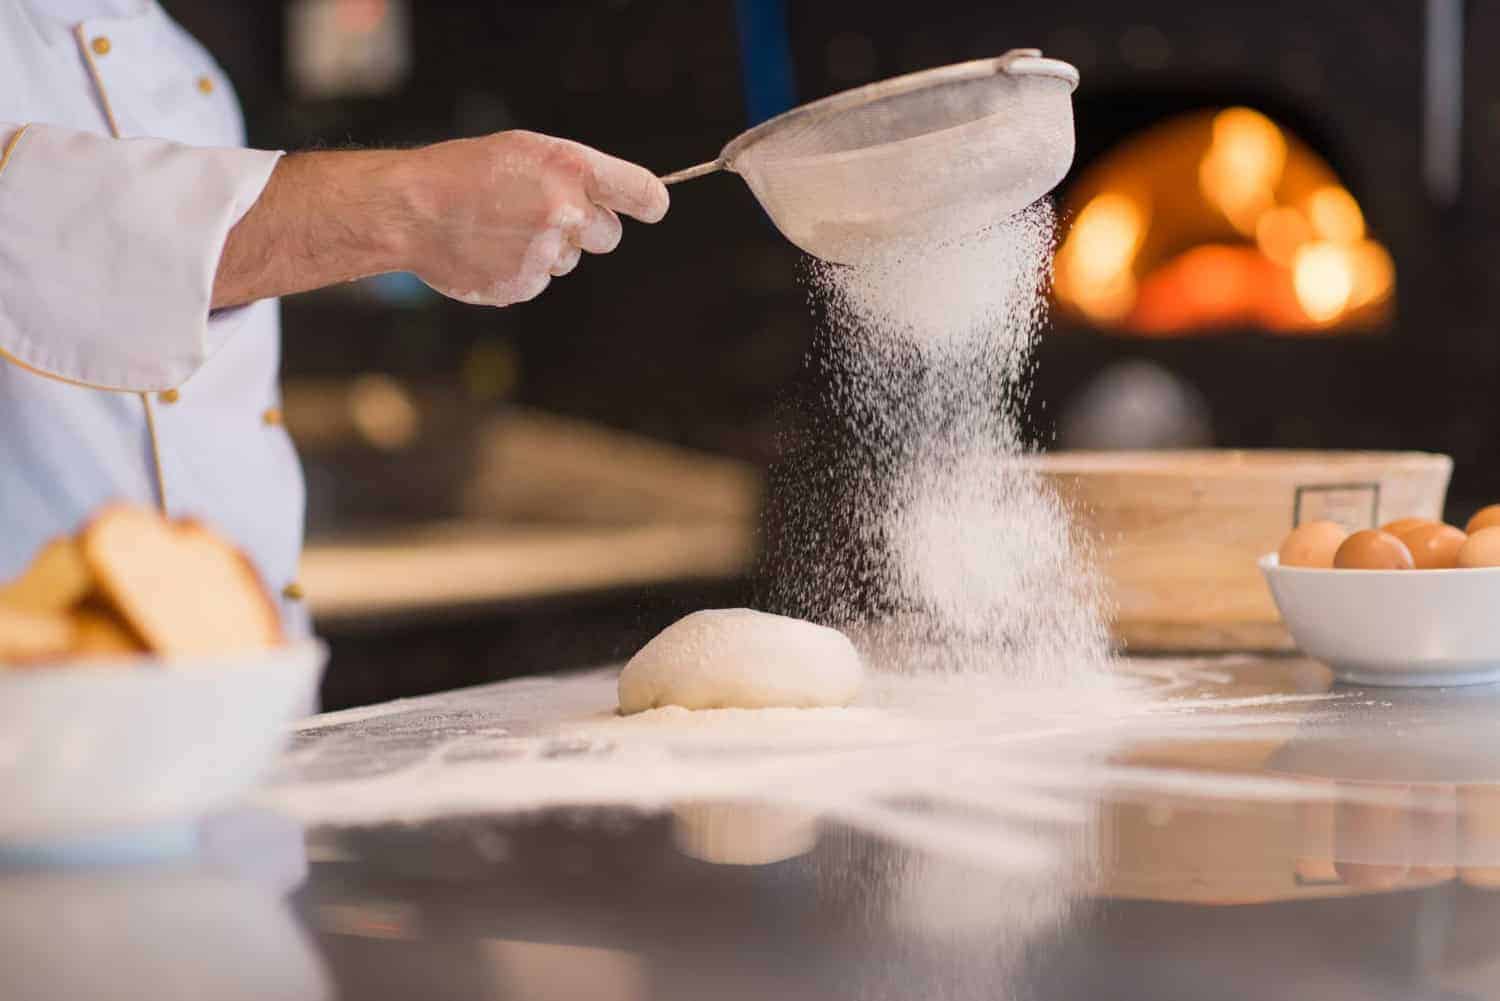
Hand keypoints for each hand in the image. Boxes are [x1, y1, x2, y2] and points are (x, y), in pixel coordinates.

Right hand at [399, 131, 668, 306]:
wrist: (410, 210)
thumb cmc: (467, 172)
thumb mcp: (525, 152)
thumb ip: (573, 176)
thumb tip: (612, 203)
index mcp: (570, 170)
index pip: (641, 193)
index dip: (650, 202)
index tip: (651, 207)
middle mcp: (564, 212)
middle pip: (609, 235)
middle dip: (587, 228)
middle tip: (544, 212)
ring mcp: (544, 254)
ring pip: (570, 259)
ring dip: (547, 248)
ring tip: (501, 227)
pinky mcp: (523, 286)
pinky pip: (540, 280)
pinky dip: (520, 269)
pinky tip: (489, 249)